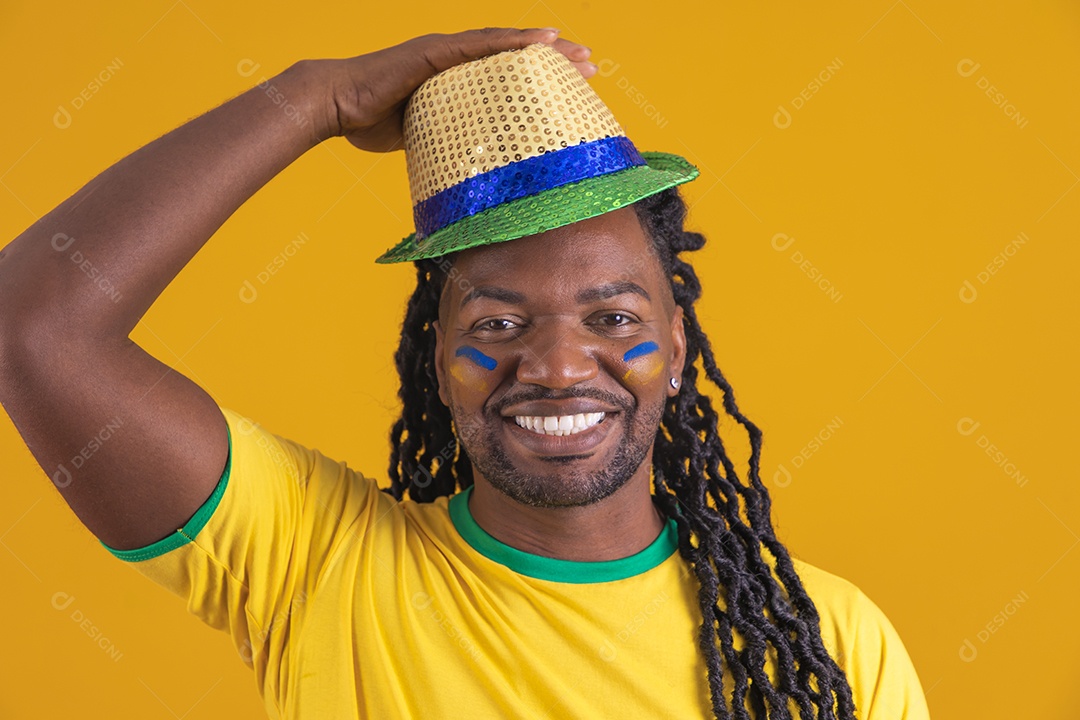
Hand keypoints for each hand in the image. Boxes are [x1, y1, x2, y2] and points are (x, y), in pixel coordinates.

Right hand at [322, 28, 594, 151]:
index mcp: (453, 78)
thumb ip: (447, 140)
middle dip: (554, 59)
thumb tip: (469, 172)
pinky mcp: (434, 52)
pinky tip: (543, 41)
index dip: (539, 76)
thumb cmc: (369, 122)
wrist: (334, 104)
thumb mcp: (421, 135)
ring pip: (505, 45)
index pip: (505, 75)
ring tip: (578, 52)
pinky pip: (480, 45)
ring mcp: (445, 51)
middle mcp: (453, 59)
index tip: (572, 84)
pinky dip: (514, 42)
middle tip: (590, 66)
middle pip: (513, 56)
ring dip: (544, 48)